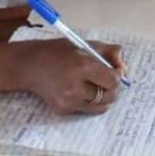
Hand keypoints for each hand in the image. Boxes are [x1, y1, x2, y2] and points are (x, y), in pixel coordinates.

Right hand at [9, 38, 124, 114]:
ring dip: (104, 98)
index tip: (115, 70)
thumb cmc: (61, 51)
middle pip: (108, 96)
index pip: (112, 80)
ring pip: (99, 107)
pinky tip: (82, 90)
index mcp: (82, 66)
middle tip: (109, 80)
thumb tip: (123, 67)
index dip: (118, 75)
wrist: (31, 65)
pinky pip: (85, 110)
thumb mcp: (87, 44)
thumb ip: (110, 52)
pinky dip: (89, 102)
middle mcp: (74, 87)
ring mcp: (67, 102)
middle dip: (113, 88)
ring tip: (98, 86)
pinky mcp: (62, 111)